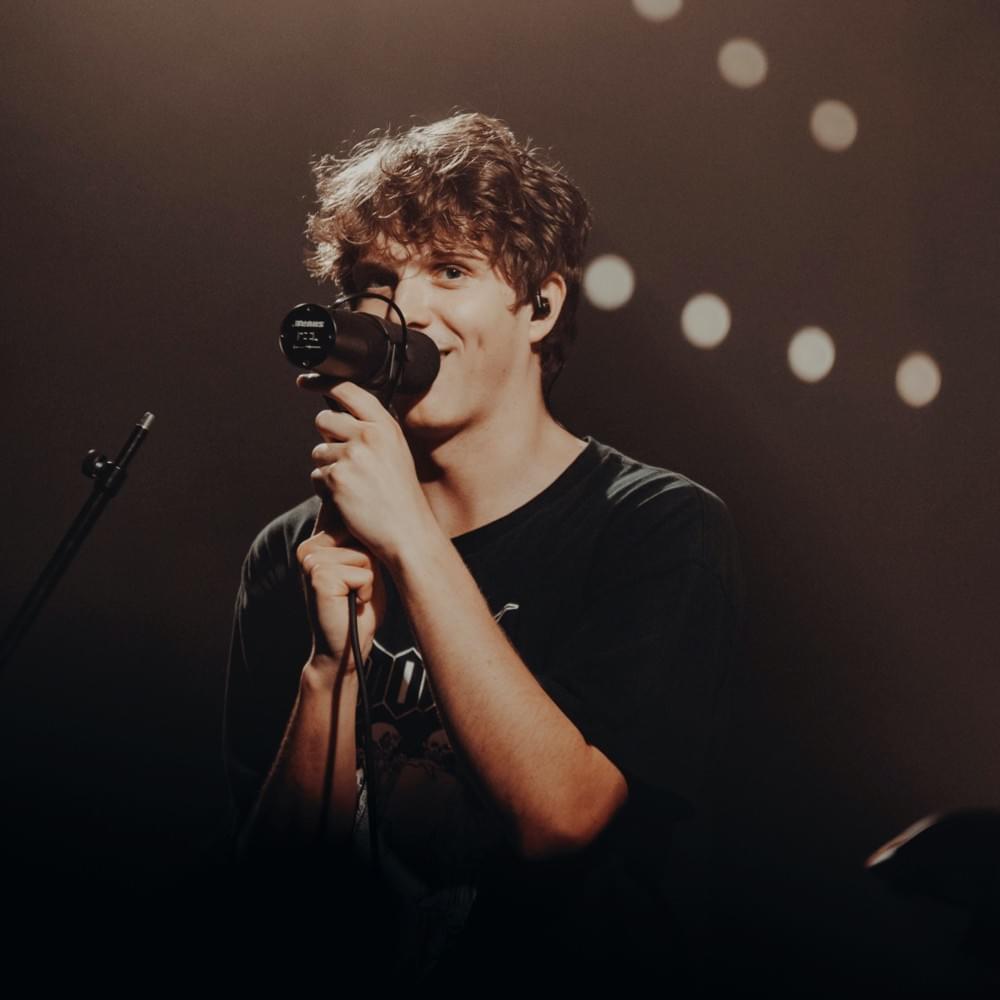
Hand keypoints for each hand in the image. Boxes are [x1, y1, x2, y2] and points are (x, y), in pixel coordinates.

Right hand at [296, 510, 385, 672]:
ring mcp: (311, 560)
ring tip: (353, 596)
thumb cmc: (360, 608)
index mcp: (317, 542)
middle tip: (356, 589)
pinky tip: (352, 603)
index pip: (356, 526)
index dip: (370, 550)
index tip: (359, 575)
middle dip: (369, 565)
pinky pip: (363, 573)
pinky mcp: (319, 576)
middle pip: (362, 537)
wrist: (346, 647)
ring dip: (368, 579)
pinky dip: (366, 590)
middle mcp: (308, 548)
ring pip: (364, 555)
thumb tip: (378, 521)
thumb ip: (365, 542)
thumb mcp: (366, 566)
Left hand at [301, 379, 439, 564]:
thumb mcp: (395, 452)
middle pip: (324, 420)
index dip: (323, 383)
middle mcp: (369, 435)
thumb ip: (370, 432)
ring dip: (329, 468)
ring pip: (318, 452)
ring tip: (355, 485)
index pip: (349, 391)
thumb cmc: (400, 495)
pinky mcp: (337, 477)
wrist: (406, 529)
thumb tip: (333, 420)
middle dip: (327, 438)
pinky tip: (349, 498)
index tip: (305, 381)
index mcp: (385, 426)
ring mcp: (352, 455)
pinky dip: (327, 489)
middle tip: (346, 459)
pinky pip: (316, 475)